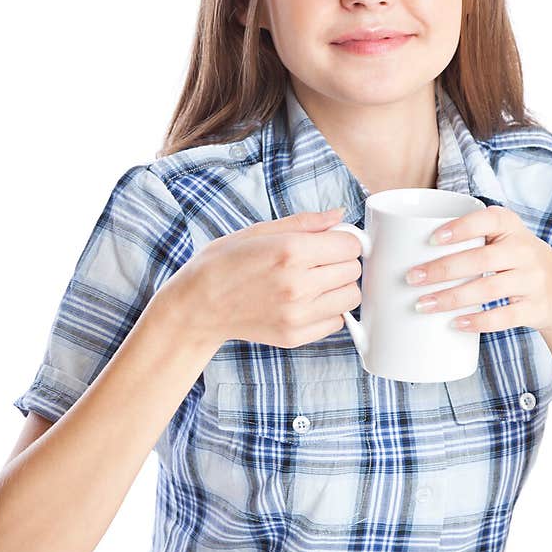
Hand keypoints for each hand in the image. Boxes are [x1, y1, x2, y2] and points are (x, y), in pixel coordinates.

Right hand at [163, 207, 363, 349]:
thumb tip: (339, 215)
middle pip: (353, 270)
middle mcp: (298, 284)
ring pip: (351, 297)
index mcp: (291, 251)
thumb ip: (305, 223)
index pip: (350, 245)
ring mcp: (298, 314)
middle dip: (341, 262)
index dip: (343, 240)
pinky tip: (306, 301)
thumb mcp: (258, 231)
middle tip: (318, 261)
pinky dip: (328, 310)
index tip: (331, 242)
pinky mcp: (296, 336)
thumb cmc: (223, 264)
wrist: (198, 305)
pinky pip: (336, 321)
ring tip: (314, 282)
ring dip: (339, 287)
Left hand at [404, 204, 551, 337]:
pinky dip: (479, 322)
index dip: (460, 228)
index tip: (431, 239)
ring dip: (452, 298)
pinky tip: (455, 324)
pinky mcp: (536, 308)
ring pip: (489, 289)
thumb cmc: (515, 262)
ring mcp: (533, 280)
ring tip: (423, 305)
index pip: (487, 220)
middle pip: (481, 259)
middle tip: (412, 278)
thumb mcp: (503, 240)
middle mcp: (525, 250)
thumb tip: (405, 246)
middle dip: (442, 269)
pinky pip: (505, 316)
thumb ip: (469, 238)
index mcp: (511, 227)